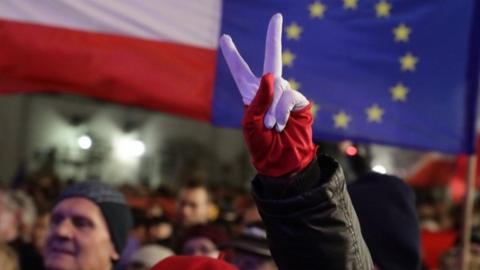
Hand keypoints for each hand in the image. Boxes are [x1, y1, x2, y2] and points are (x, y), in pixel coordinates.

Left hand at [219, 13, 315, 176]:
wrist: (280, 162)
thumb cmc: (261, 145)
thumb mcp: (251, 124)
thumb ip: (259, 100)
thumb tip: (272, 76)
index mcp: (251, 95)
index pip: (241, 72)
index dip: (233, 56)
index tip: (224, 38)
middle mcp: (269, 91)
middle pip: (273, 59)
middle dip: (274, 37)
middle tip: (277, 16)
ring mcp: (285, 95)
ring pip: (278, 87)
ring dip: (272, 109)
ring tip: (272, 127)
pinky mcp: (298, 102)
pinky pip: (288, 96)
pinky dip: (281, 111)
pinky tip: (281, 125)